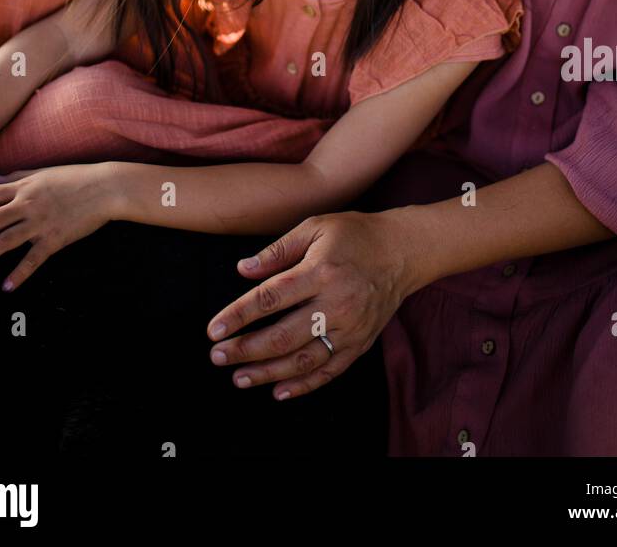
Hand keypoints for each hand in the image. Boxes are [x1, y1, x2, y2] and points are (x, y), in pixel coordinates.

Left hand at [0, 162, 116, 290]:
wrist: (106, 187)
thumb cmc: (77, 178)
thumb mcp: (44, 172)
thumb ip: (16, 176)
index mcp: (23, 187)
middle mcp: (27, 204)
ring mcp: (40, 222)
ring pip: (3, 241)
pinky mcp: (55, 238)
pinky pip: (32, 259)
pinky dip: (18, 274)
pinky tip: (6, 287)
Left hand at [206, 209, 413, 400]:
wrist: (403, 251)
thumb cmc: (354, 234)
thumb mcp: (315, 226)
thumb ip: (278, 250)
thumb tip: (242, 270)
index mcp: (320, 271)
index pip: (271, 299)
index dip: (239, 316)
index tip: (214, 330)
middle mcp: (335, 304)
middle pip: (283, 335)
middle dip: (246, 349)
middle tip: (218, 356)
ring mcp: (350, 328)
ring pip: (303, 360)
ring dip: (267, 373)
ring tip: (238, 378)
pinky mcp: (360, 343)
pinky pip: (329, 371)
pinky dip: (303, 385)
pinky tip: (278, 391)